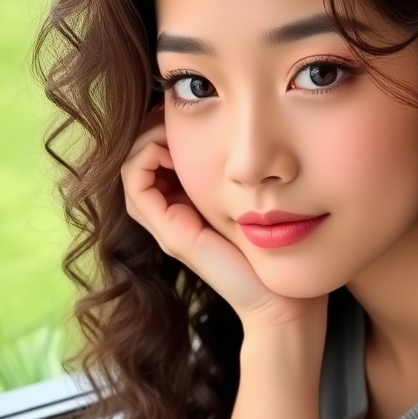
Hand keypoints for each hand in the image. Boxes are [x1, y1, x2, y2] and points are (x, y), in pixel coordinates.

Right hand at [121, 109, 327, 331]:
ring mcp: (169, 227)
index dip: (164, 128)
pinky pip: (135, 184)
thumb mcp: (258, 201)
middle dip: (153, 128)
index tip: (192, 113)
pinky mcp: (173, 234)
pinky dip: (146, 158)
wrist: (286, 304)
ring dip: (147, 139)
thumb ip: (245, 176)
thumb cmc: (282, 254)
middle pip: (140, 158)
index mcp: (190, 208)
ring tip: (174, 128)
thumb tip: (252, 136)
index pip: (157, 157)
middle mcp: (173, 217)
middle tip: (177, 113)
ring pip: (131, 168)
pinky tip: (176, 148)